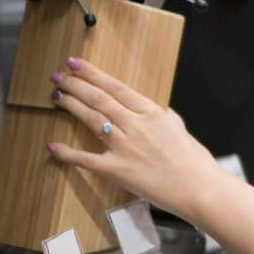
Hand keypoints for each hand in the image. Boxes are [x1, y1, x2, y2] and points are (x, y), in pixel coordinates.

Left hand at [46, 58, 224, 222]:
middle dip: (75, 85)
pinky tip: (52, 147)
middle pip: (99, 99)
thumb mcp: (180, 129)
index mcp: (152, 112)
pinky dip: (67, 153)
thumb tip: (161, 111)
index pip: (116, 87)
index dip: (92, 74)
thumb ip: (165, 117)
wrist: (200, 188)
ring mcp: (126, 147)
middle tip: (58, 77)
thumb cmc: (195, 162)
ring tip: (57, 97)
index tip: (75, 64)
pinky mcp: (118, 170)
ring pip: (92, 120)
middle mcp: (136, 125)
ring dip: (72, 106)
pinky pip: (87, 159)